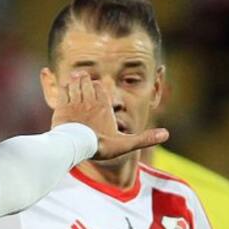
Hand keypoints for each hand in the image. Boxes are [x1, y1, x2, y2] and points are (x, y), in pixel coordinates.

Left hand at [52, 71, 168, 159]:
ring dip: (74, 83)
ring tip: (74, 85)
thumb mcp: (124, 144)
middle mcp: (89, 100)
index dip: (98, 87)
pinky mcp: (61, 108)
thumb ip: (143, 138)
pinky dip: (63, 89)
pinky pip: (62, 91)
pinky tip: (63, 93)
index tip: (95, 91)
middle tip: (83, 83)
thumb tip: (166, 134)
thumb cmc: (101, 145)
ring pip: (74, 83)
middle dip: (85, 81)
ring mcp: (74, 102)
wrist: (77, 147)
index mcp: (104, 105)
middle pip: (87, 82)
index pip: (101, 87)